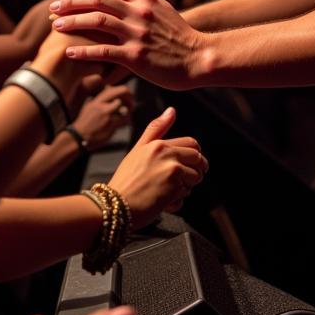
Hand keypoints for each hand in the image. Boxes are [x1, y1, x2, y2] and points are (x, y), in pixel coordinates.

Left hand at [49, 0, 206, 89]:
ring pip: (97, 21)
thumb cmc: (176, 32)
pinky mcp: (137, 57)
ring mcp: (138, 33)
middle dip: (71, 2)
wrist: (200, 57)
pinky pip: (104, 51)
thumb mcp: (158, 4)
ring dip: (73, 22)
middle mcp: (139, 11)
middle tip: (54, 9)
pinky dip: (84, 51)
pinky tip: (70, 52)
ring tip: (57, 27)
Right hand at [70, 83, 134, 148]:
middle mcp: (102, 108)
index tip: (127, 94)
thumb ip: (100, 99)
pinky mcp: (111, 127)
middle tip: (132, 104)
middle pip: (121, 97)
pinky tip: (123, 123)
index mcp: (96, 102)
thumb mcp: (89, 106)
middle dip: (129, 98)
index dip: (123, 90)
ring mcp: (107, 118)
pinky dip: (125, 121)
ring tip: (125, 115)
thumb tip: (110, 90)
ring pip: (125, 111)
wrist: (79, 137)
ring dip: (127, 113)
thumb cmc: (85, 122)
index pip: (112, 90)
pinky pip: (124, 122)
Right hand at [109, 106, 206, 226]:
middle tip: (185, 180)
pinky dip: (176, 202)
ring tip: (168, 191)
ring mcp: (172, 172)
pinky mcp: (174, 190)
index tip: (191, 165)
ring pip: (195, 178)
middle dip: (196, 171)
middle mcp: (168, 155)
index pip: (192, 144)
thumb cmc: (126, 178)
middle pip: (198, 159)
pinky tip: (162, 202)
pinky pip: (185, 196)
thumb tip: (172, 110)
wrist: (116, 204)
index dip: (195, 156)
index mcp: (160, 144)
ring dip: (186, 187)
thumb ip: (156, 129)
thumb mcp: (138, 149)